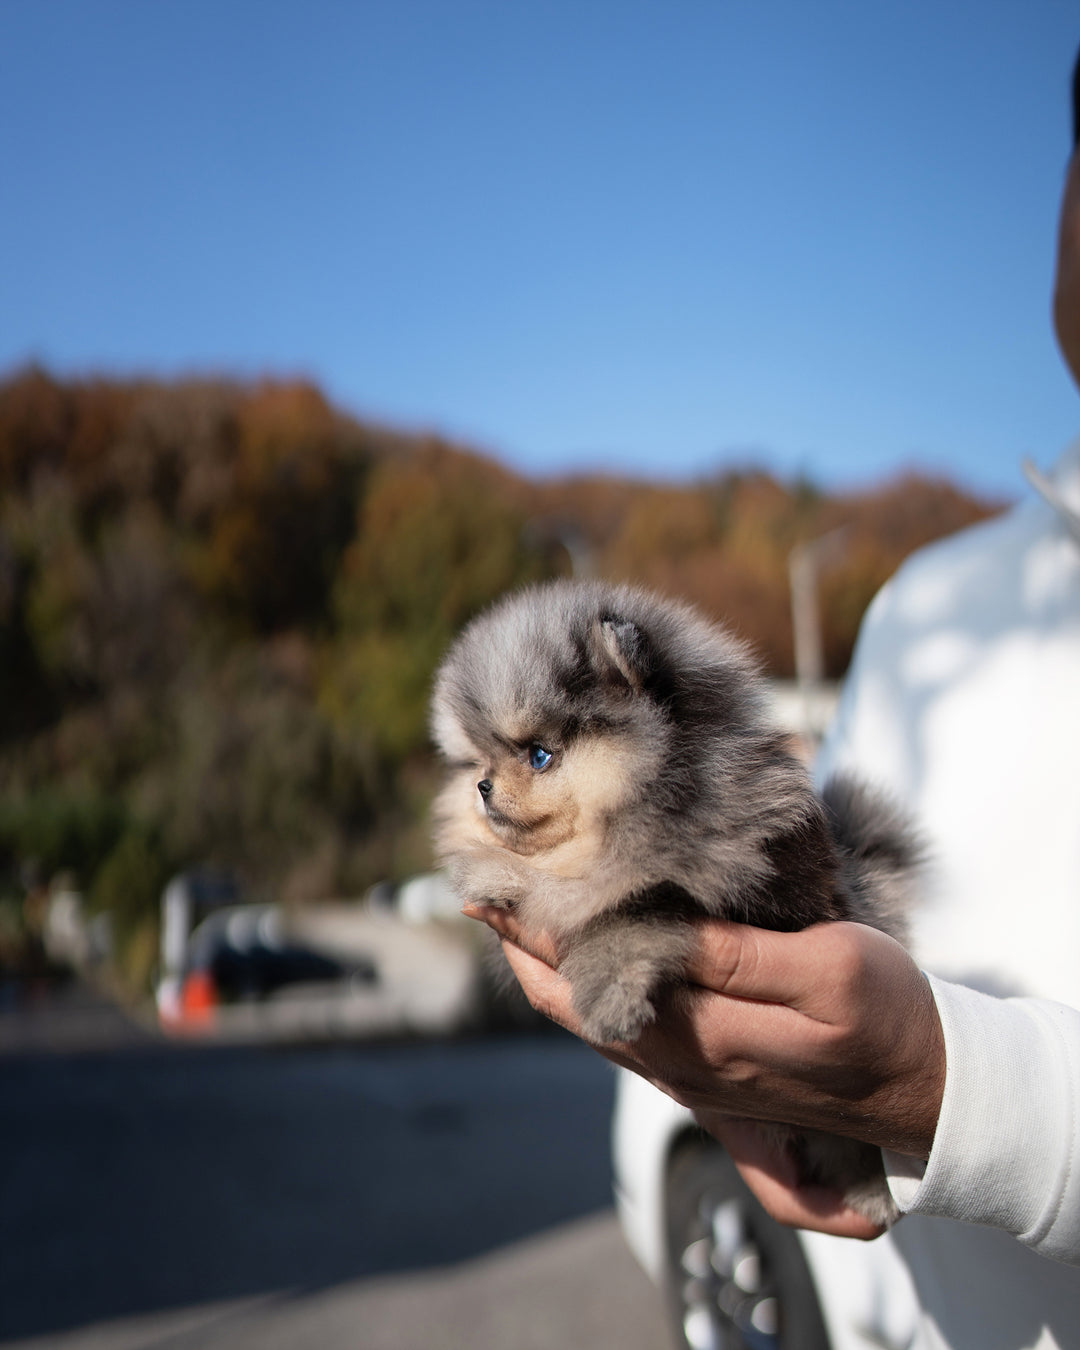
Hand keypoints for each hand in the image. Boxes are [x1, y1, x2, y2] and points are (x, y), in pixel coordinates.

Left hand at [462, 905, 944, 1239]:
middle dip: (521, 944)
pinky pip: (620, 1030)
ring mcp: (689, 1070)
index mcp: (706, 1033)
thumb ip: (741, 961)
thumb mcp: (831, 974)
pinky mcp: (704, 1068)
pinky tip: (575, 961)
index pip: (593, 975)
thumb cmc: (888, 1020)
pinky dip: (580, 991)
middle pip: (571, 1001)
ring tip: (513, 917)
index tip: (494, 880)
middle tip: (483, 888)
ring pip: (588, 1019)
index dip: (537, 928)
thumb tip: (662, 932)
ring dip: (543, 968)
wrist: (927, 1092)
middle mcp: (681, 1060)